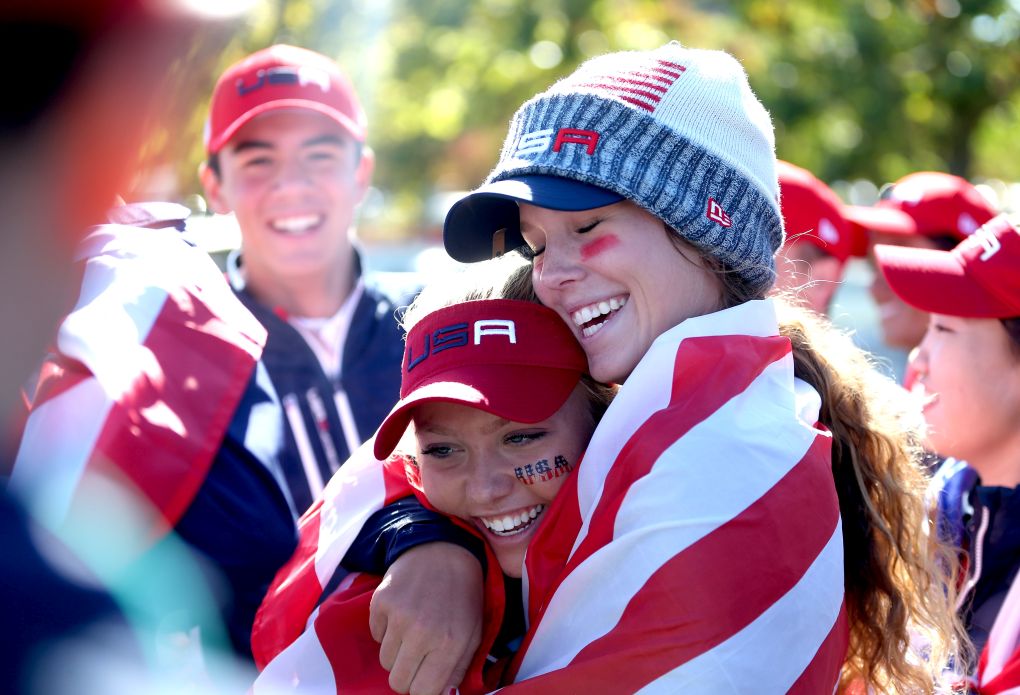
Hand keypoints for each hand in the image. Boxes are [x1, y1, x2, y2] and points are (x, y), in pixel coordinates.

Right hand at [369, 542, 482, 694]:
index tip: (426, 678)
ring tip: (413, 629)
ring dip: (397, 651)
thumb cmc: (463, 595)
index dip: (423, 689)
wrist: (444, 550)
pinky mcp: (380, 602)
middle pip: (397, 682)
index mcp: (449, 644)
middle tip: (418, 657)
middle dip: (407, 675)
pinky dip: (386, 630)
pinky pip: (375, 635)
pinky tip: (402, 612)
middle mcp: (421, 633)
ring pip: (384, 661)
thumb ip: (458, 668)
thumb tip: (441, 694)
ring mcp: (398, 616)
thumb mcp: (473, 633)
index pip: (422, 692)